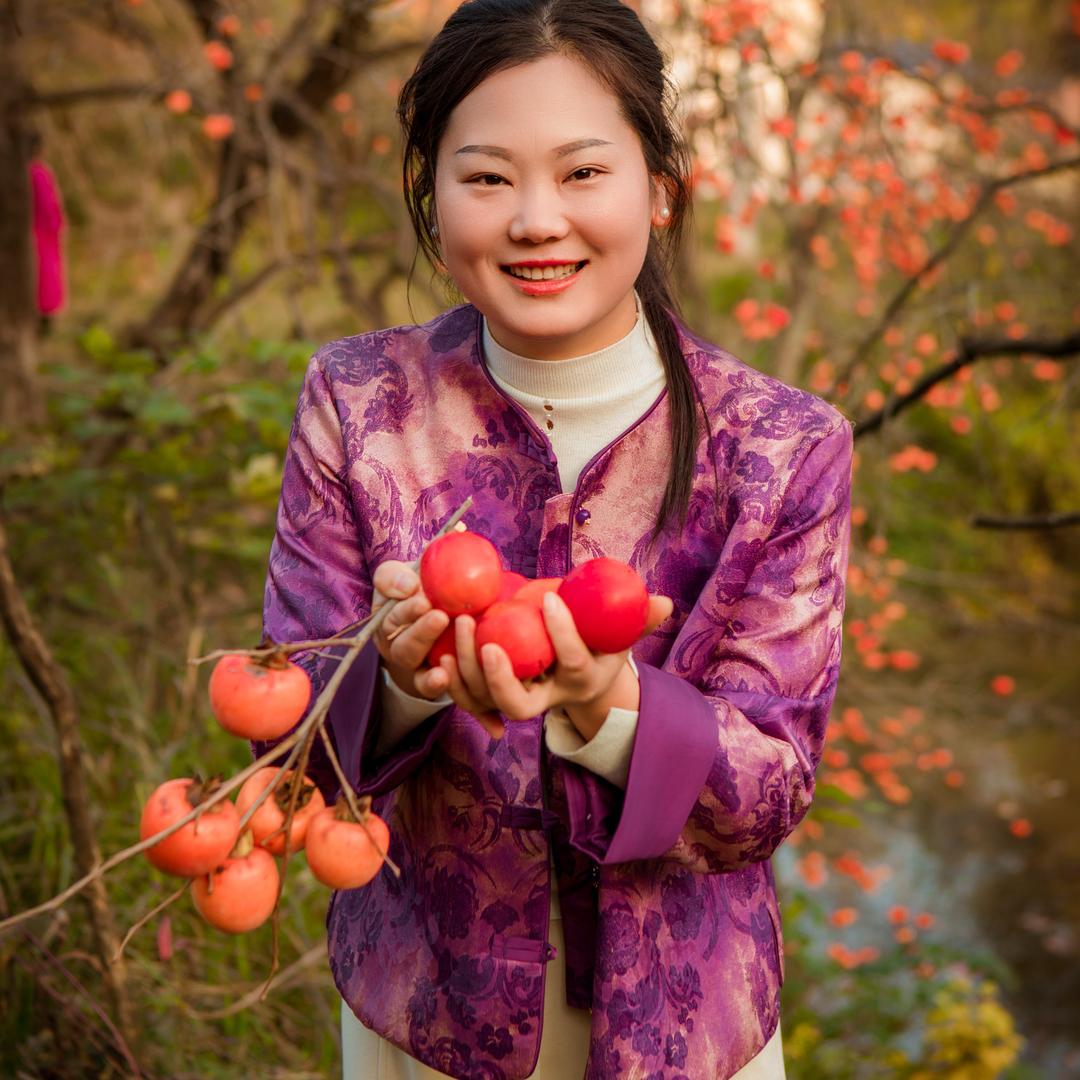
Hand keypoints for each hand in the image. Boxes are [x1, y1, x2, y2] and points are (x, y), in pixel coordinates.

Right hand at [370, 560, 503, 739]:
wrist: (433, 623)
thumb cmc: (422, 592)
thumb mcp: (418, 572)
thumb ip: (433, 553)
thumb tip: (461, 529)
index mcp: (390, 616)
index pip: (391, 611)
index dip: (403, 605)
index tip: (420, 593)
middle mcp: (399, 647)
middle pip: (404, 647)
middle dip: (419, 633)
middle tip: (439, 616)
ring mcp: (418, 672)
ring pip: (421, 677)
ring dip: (432, 676)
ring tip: (444, 672)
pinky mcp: (443, 691)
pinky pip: (458, 703)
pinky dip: (474, 713)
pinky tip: (491, 723)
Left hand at [439, 591, 673, 733]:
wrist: (579, 679)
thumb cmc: (600, 647)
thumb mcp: (621, 634)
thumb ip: (640, 618)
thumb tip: (665, 602)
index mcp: (579, 681)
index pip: (572, 662)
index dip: (562, 634)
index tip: (547, 596)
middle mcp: (547, 699)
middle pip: (520, 705)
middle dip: (501, 679)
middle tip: (488, 643)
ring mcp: (517, 700)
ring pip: (486, 699)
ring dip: (467, 669)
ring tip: (461, 625)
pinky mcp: (492, 697)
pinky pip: (467, 695)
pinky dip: (451, 677)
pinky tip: (438, 647)